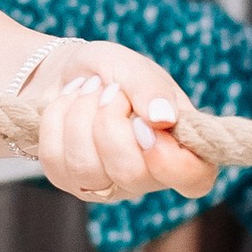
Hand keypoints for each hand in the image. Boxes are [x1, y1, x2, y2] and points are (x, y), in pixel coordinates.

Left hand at [26, 37, 216, 207]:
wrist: (67, 72)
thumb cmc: (113, 72)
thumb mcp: (135, 68)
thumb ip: (152, 88)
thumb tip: (164, 118)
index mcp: (180, 146)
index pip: (195, 178)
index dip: (170, 161)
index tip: (143, 124)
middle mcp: (148, 174)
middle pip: (130, 173)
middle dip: (109, 122)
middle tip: (109, 90)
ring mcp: (108, 183)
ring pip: (87, 170)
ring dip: (80, 116)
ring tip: (87, 90)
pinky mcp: (70, 181)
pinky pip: (55, 162)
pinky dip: (57, 121)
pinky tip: (68, 103)